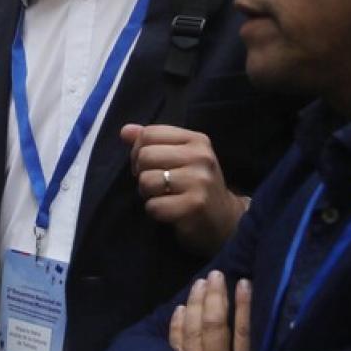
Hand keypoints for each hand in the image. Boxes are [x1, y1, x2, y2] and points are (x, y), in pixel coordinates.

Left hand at [124, 123, 246, 253]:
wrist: (225, 220)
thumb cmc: (196, 185)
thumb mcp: (180, 157)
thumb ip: (152, 142)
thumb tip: (125, 131)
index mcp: (196, 140)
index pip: (149, 133)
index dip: (138, 151)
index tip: (149, 166)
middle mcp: (200, 157)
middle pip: (145, 156)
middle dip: (142, 173)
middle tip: (156, 185)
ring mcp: (199, 181)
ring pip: (146, 180)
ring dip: (148, 194)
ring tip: (163, 197)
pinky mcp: (194, 205)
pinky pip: (154, 205)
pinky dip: (155, 211)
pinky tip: (170, 211)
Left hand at [169, 272, 298, 350]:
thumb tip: (284, 330)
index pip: (243, 334)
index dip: (243, 306)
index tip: (244, 282)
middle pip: (214, 328)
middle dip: (215, 298)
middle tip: (216, 276)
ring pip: (193, 334)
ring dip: (196, 305)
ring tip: (200, 283)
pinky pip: (176, 348)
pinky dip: (177, 327)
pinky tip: (181, 309)